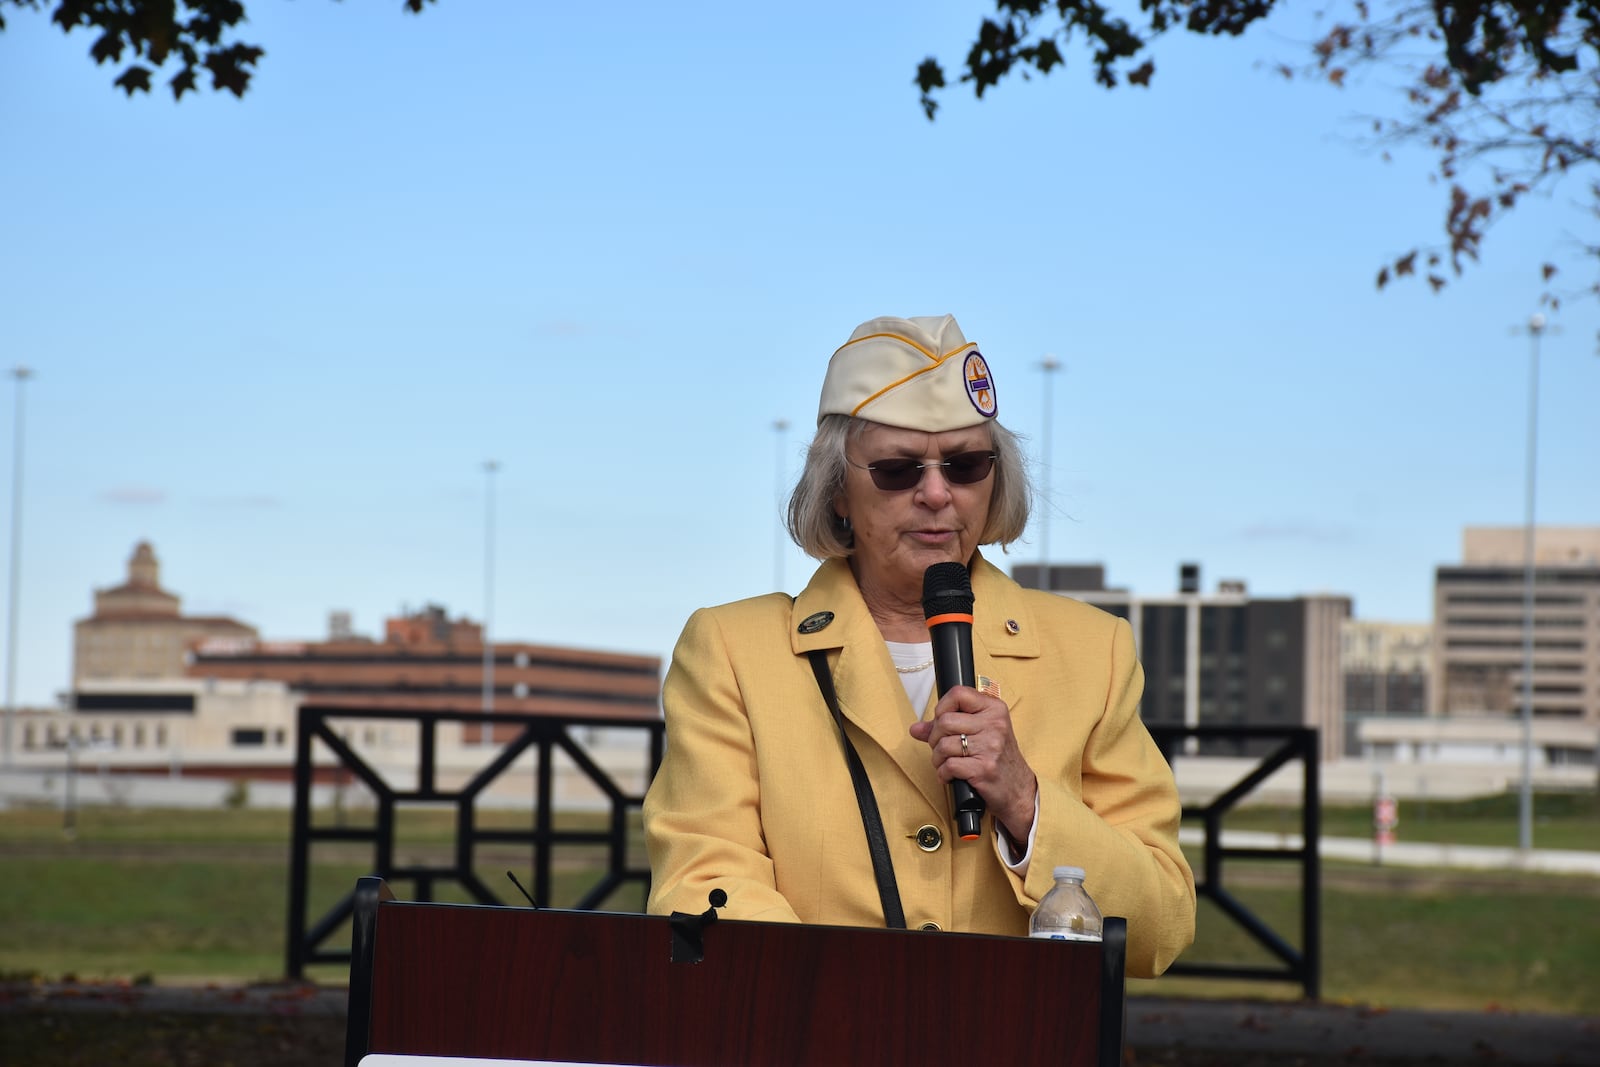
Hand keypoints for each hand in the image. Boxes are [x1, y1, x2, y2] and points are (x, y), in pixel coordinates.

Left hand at [908, 685, 1036, 843]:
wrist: (1018, 790)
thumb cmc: (998, 759)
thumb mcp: (980, 734)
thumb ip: (948, 727)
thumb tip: (916, 728)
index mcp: (994, 709)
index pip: (958, 693)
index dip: (942, 707)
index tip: (941, 721)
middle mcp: (995, 724)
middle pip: (945, 721)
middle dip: (935, 738)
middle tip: (941, 748)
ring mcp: (991, 746)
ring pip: (943, 745)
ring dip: (938, 758)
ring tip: (946, 763)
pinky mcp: (984, 769)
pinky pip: (948, 766)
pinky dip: (943, 773)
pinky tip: (951, 775)